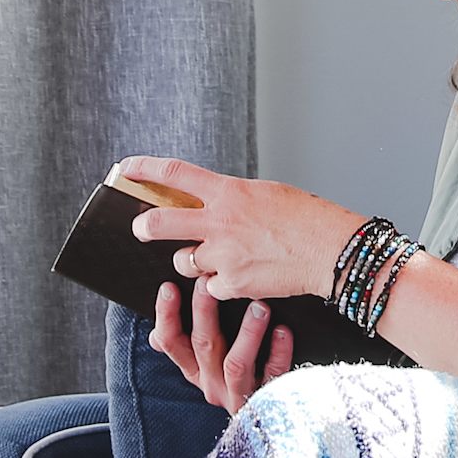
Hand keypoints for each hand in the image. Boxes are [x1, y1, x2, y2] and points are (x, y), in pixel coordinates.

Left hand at [114, 156, 365, 304]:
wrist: (331, 250)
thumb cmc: (308, 219)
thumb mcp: (266, 194)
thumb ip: (234, 198)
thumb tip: (212, 203)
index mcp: (229, 192)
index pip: (174, 174)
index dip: (144, 169)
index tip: (126, 168)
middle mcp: (220, 221)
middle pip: (161, 222)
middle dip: (145, 227)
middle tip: (142, 229)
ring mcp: (223, 254)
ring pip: (184, 261)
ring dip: (192, 262)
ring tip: (213, 259)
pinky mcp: (233, 283)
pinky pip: (211, 288)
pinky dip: (220, 286)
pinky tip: (240, 278)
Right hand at [154, 278, 294, 413]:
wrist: (269, 418)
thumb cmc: (237, 377)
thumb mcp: (205, 365)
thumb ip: (185, 344)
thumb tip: (156, 330)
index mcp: (194, 371)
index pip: (170, 343)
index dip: (166, 316)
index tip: (169, 288)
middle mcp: (212, 384)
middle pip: (203, 346)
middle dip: (203, 312)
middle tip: (210, 283)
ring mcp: (238, 395)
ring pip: (236, 365)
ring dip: (247, 333)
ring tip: (260, 306)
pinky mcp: (267, 400)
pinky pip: (272, 375)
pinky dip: (278, 353)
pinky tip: (283, 332)